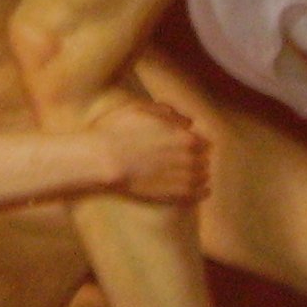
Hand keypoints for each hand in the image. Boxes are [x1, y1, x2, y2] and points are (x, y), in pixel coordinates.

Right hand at [91, 98, 209, 203]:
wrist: (102, 163)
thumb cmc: (115, 132)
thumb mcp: (140, 110)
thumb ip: (168, 112)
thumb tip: (188, 121)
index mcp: (186, 136)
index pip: (204, 141)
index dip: (194, 142)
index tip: (182, 146)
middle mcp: (191, 158)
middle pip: (204, 159)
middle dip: (196, 158)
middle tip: (182, 161)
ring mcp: (184, 179)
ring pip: (204, 176)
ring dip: (198, 174)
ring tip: (185, 175)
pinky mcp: (176, 196)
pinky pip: (200, 195)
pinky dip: (201, 192)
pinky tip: (198, 190)